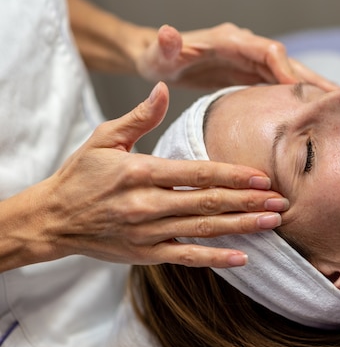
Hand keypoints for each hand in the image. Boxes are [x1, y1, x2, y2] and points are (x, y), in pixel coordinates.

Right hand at [38, 82, 287, 267]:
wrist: (52, 219)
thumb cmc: (81, 175)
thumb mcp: (104, 138)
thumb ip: (140, 116)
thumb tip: (165, 87)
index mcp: (140, 172)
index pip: (196, 173)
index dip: (232, 175)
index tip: (262, 176)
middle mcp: (147, 204)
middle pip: (207, 203)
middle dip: (248, 201)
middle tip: (281, 201)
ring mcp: (147, 232)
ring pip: (203, 230)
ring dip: (241, 226)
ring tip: (272, 222)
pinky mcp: (146, 253)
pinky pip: (186, 257)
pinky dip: (215, 258)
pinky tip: (242, 256)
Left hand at [136, 23, 336, 90]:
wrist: (161, 57)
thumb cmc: (159, 56)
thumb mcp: (159, 53)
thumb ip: (165, 45)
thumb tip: (168, 32)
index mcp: (232, 41)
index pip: (267, 51)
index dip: (285, 68)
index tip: (300, 90)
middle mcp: (248, 48)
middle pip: (288, 62)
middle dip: (313, 79)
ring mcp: (252, 61)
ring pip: (290, 74)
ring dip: (314, 89)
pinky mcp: (252, 74)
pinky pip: (281, 85)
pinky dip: (299, 96)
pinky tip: (315, 111)